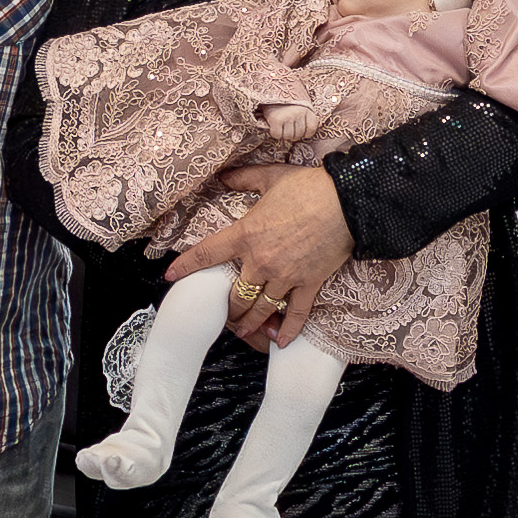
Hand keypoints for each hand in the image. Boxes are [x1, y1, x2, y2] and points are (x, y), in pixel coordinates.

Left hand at [166, 164, 348, 344]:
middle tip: (223, 314)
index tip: (170, 276)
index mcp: (246, 235)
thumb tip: (222, 174)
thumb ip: (243, 178)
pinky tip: (279, 342)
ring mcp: (285, 276)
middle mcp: (261, 261)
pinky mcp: (309, 283)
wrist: (347, 202)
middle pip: (235, 294)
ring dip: (249, 323)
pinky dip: (287, 330)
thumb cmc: (308, 187)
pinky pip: (296, 313)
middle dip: (227, 308)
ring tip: (243, 331)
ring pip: (260, 308)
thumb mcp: (271, 177)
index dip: (185, 266)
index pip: (207, 254)